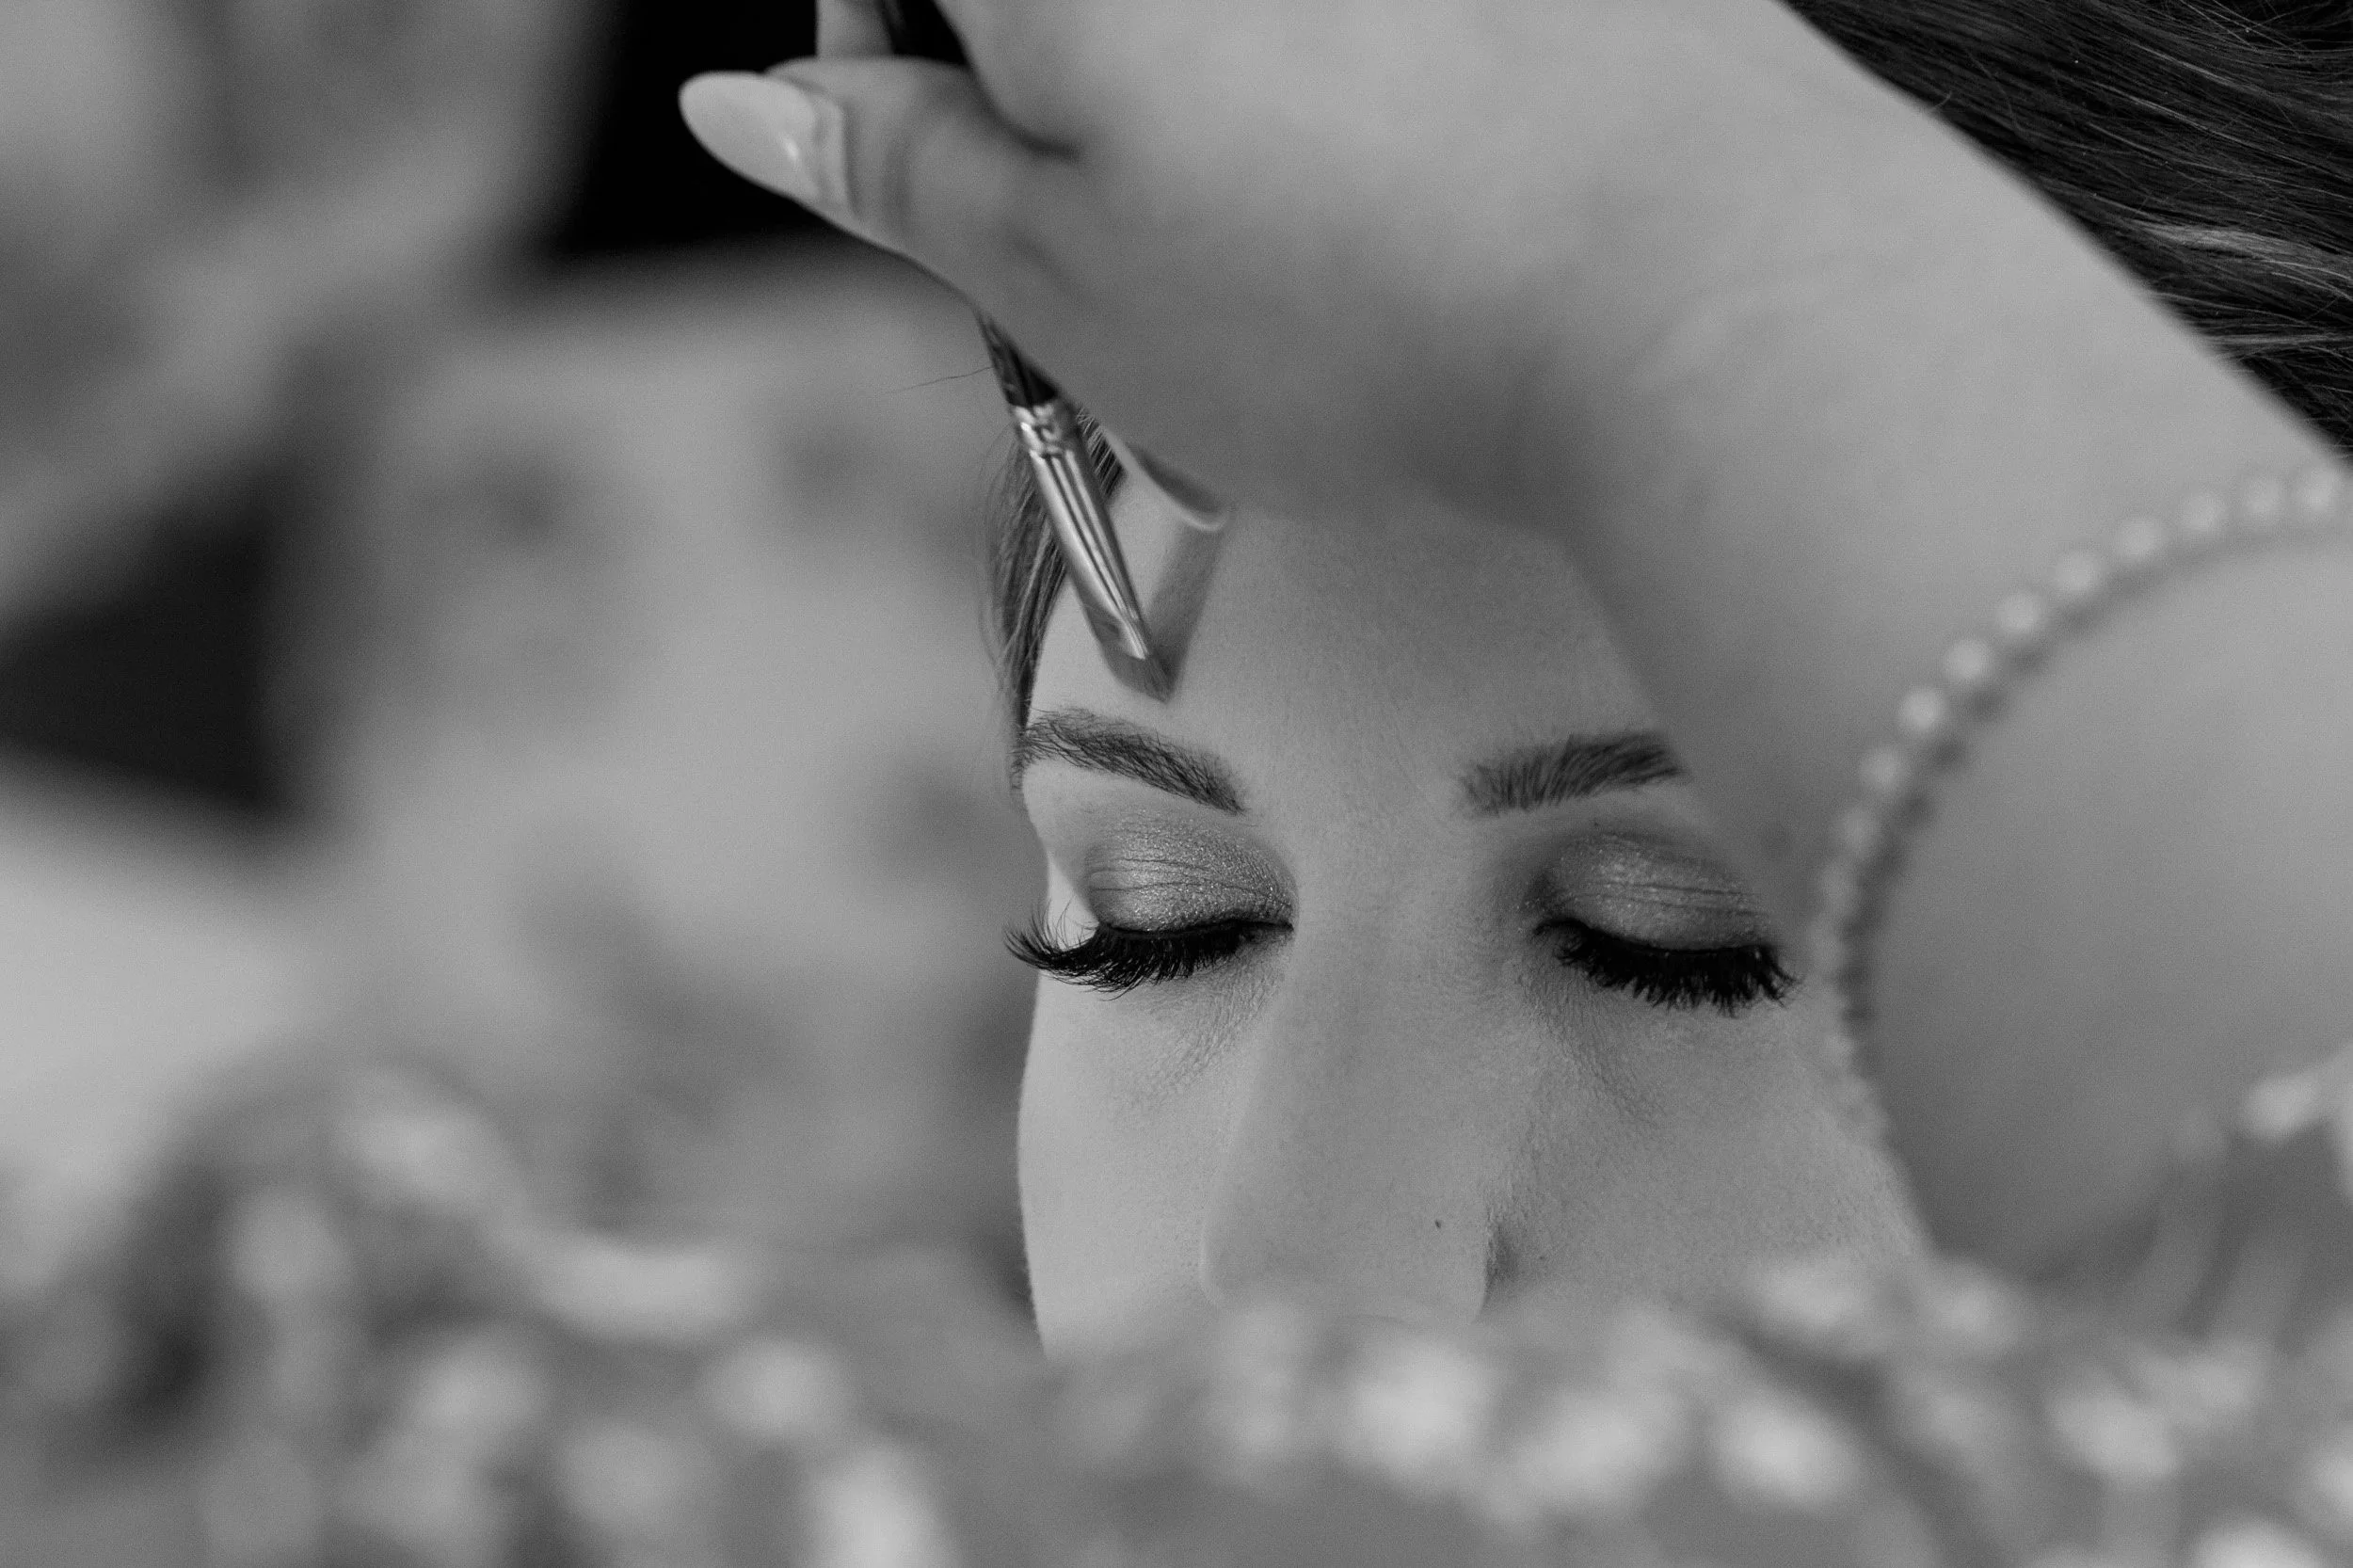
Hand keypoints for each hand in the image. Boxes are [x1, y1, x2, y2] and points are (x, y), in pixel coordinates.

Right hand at [682, 0, 1974, 528]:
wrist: (1695, 290)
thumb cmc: (1354, 308)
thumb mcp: (1061, 285)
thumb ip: (891, 168)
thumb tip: (746, 103)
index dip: (888, 54)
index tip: (950, 164)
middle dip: (1062, 78)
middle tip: (1135, 229)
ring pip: (1227, 14)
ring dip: (1213, 80)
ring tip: (1295, 219)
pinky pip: (1367, 23)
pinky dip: (1351, 67)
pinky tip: (1415, 166)